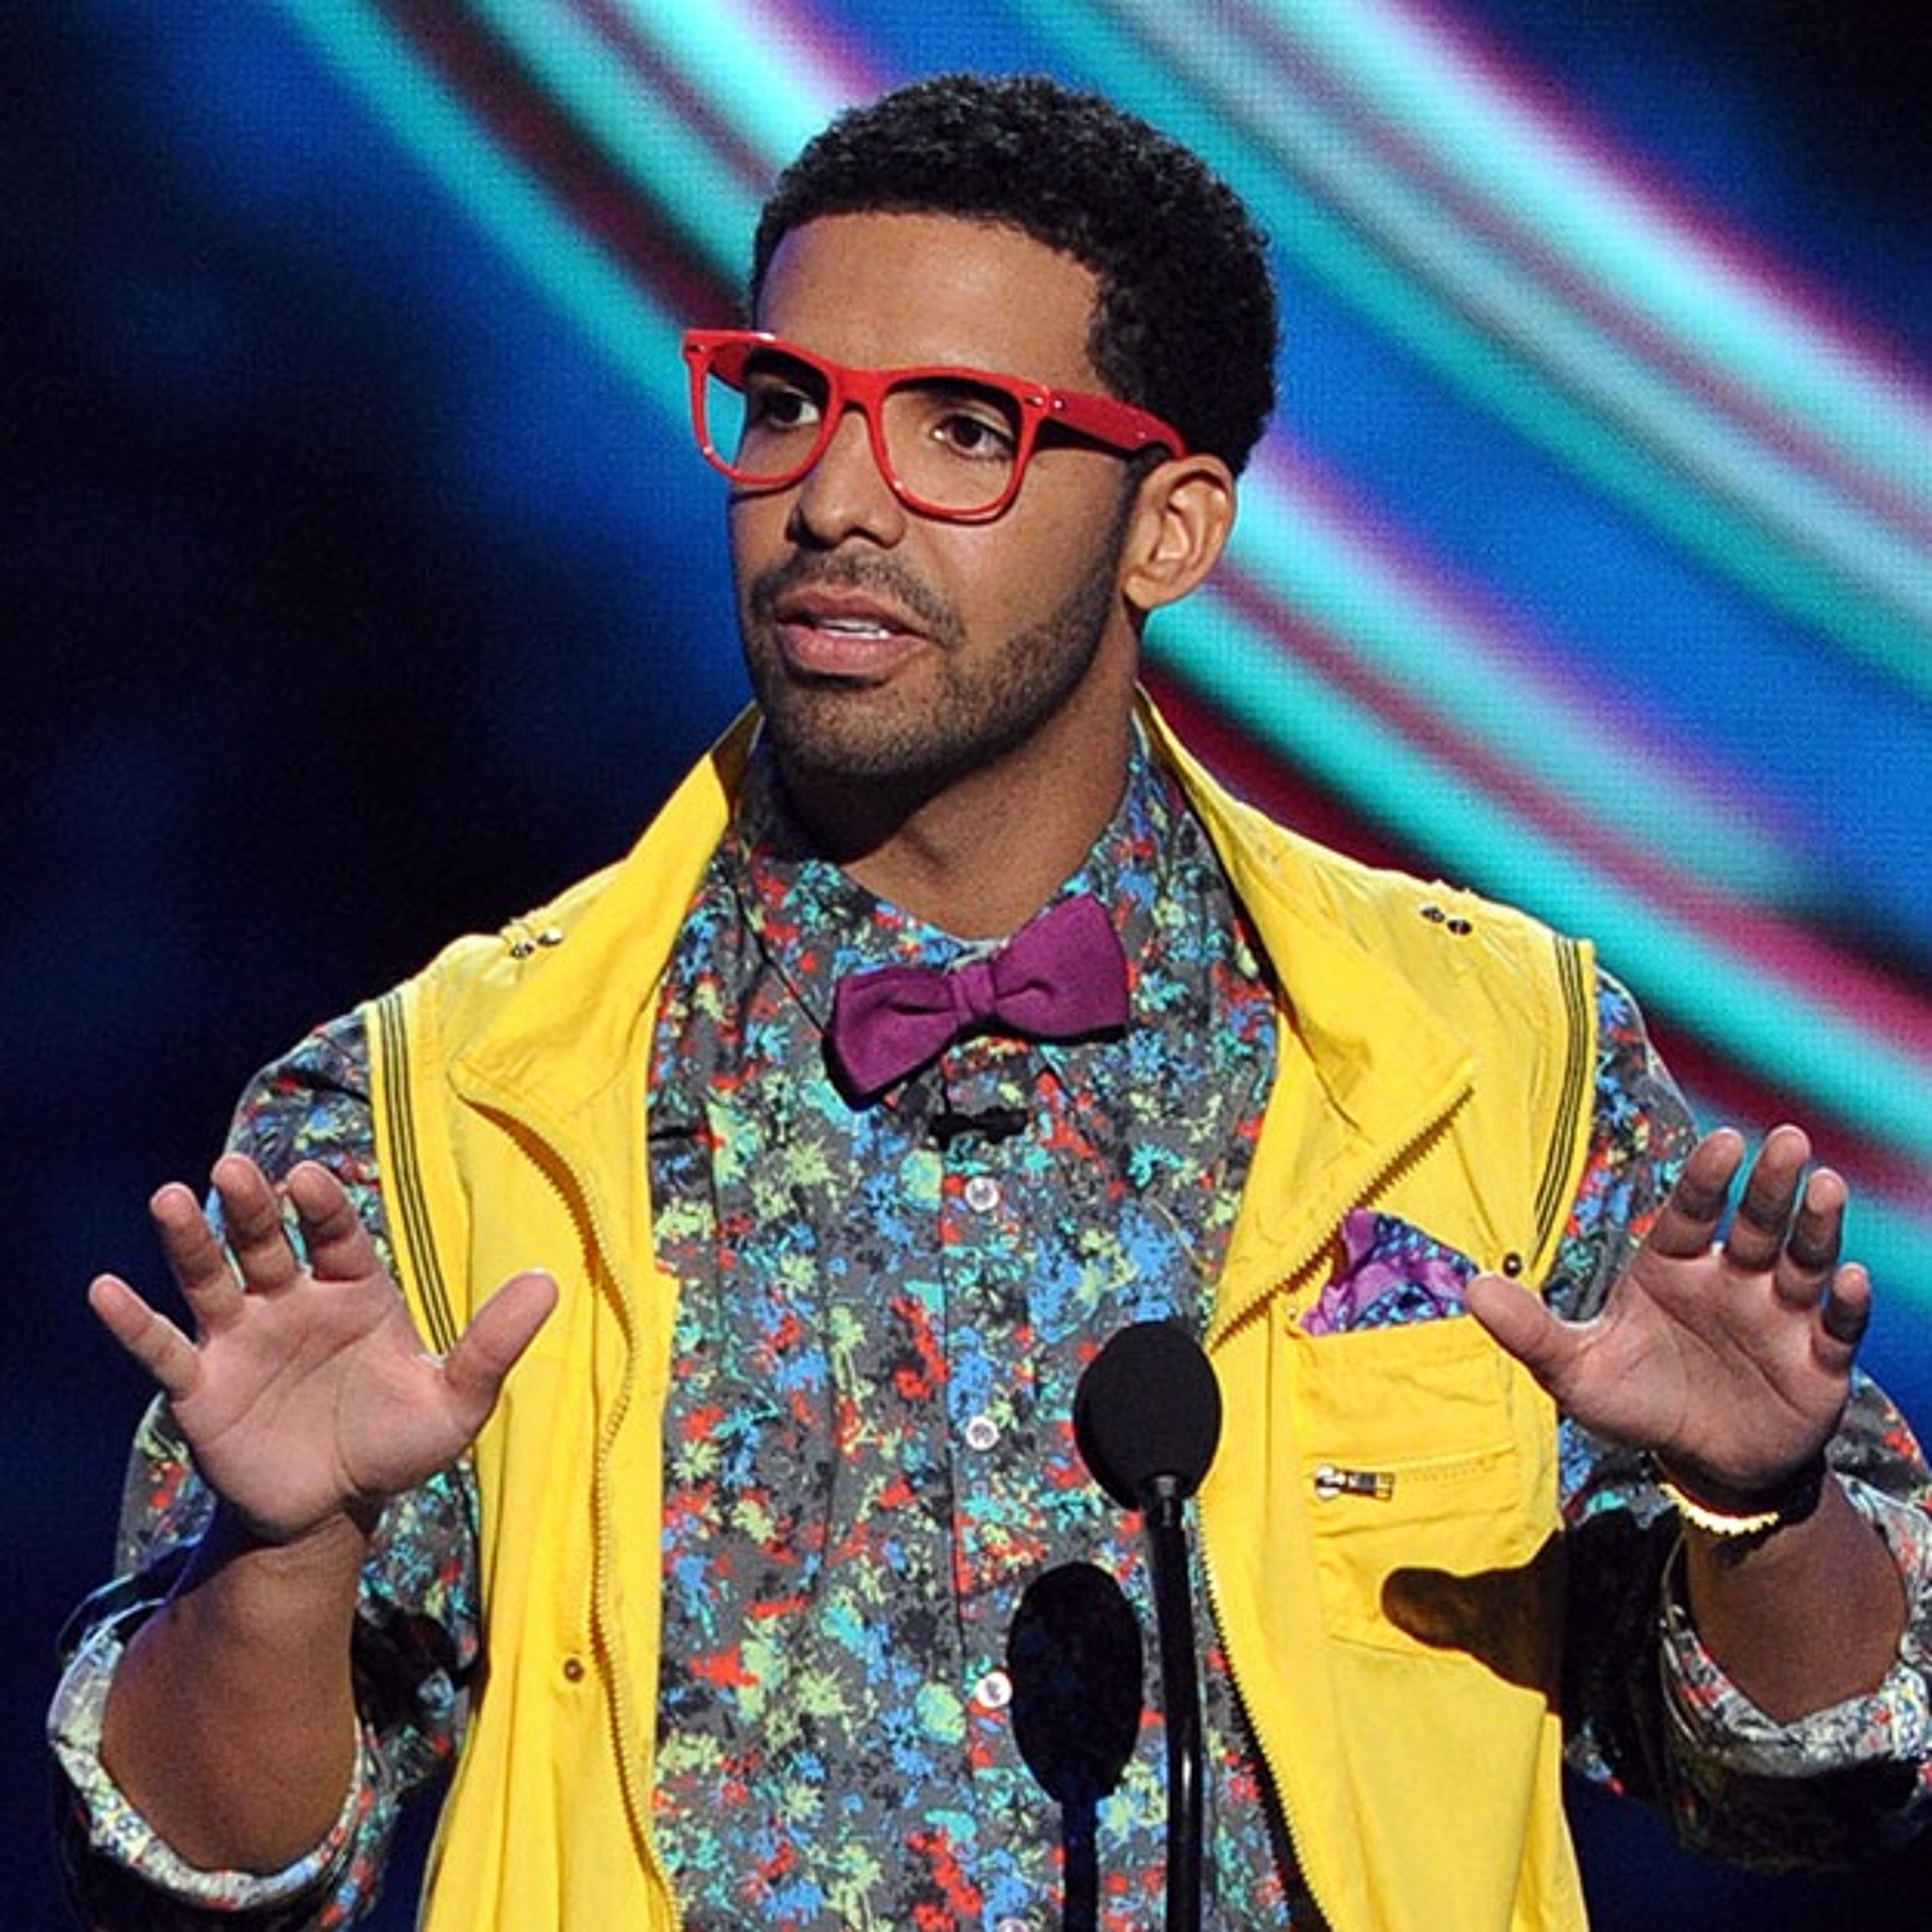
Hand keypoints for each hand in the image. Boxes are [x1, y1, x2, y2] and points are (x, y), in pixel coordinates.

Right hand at [89, 1153, 555, 1544]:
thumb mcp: (454, 1402)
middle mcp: (292, 1300)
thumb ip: (492, 1345)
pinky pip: (163, 1347)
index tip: (307, 1178)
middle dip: (252, 1207)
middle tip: (232, 1170)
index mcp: (355, 1289)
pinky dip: (134, 1322)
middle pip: (268, 1241)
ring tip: (168, 1198)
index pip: (337, 1235)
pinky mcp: (202, 1385)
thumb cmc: (395, 1442)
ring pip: (210, 1278)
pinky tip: (105, 1290)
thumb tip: (549, 1282)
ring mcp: (242, 1338)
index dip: (321, 1208)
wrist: (334, 1507)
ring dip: (190, 1241)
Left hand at [1466, 1124, 1868, 1500]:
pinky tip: (1849, 1279)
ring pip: (1801, 1260)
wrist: (1699, 1464)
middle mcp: (1730, 1279)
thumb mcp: (1576, 1372)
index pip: (1689, 1211)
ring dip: (1815, 1225)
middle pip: (1754, 1222)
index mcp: (1671, 1267)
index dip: (1705, 1178)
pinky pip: (1835, 1327)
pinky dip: (1844, 1304)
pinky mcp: (1816, 1363)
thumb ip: (1531, 1331)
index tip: (1724, 1140)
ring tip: (1824, 1184)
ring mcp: (1778, 1316)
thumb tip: (1470, 1287)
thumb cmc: (1635, 1401)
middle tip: (1787, 1139)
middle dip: (1770, 1184)